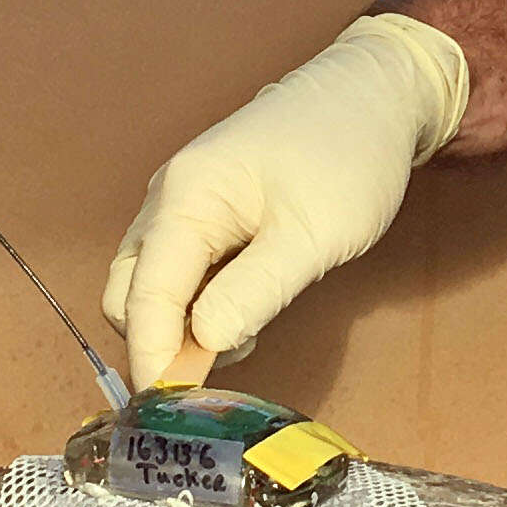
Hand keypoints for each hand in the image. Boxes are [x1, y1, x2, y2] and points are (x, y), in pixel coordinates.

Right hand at [103, 15, 470, 387]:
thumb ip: (254, 292)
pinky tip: (242, 315)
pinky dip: (197, 303)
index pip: (145, 295)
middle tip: (215, 379)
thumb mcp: (313, 235)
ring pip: (153, 283)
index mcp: (186, 199)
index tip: (167, 412)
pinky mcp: (208, 211)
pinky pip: (181, 269)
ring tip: (244, 341)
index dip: (153, 357)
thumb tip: (202, 343)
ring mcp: (185, 203)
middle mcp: (170, 199)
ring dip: (180, 325)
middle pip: (131, 292)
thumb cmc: (349, 157)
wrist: (375, 94)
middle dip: (159, 343)